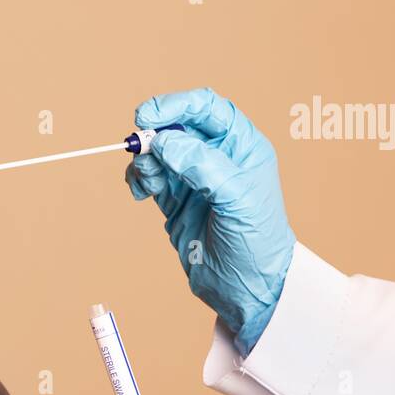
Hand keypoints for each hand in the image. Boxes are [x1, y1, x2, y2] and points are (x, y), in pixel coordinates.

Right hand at [125, 87, 295, 355]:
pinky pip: (148, 176)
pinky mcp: (175, 200)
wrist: (246, 289)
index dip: (176, 105)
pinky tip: (140, 192)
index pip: (205, 108)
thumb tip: (166, 143)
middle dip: (154, 134)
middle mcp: (216, 156)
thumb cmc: (256, 243)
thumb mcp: (237, 200)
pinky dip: (138, 178)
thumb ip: (203, 166)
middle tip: (139, 148)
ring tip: (146, 180)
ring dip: (144, 159)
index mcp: (241, 145)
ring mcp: (193, 178)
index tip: (148, 116)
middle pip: (175, 126)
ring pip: (157, 151)